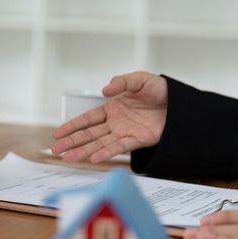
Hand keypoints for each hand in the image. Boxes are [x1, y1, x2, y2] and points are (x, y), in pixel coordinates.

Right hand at [51, 71, 167, 162]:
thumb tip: (104, 90)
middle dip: (71, 142)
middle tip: (55, 150)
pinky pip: (118, 147)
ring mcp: (124, 133)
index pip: (87, 119)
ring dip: (83, 151)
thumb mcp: (140, 79)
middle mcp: (115, 123)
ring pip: (99, 144)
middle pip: (89, 134)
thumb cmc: (161, 91)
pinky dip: (106, 153)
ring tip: (68, 158)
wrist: (181, 105)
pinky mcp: (137, 140)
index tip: (58, 133)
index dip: (72, 126)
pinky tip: (94, 158)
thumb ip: (122, 82)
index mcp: (113, 108)